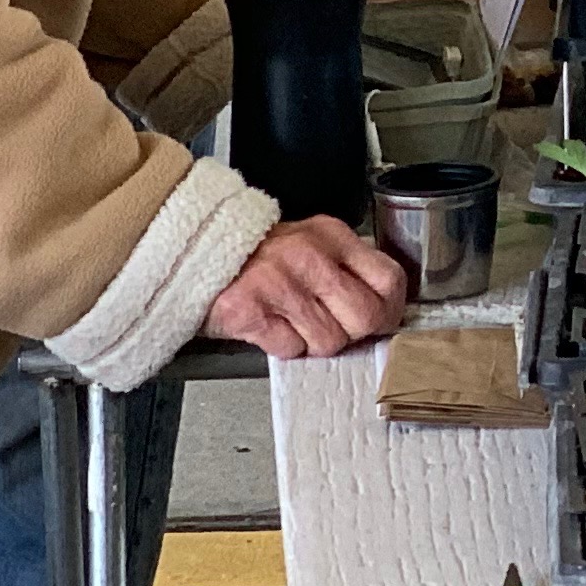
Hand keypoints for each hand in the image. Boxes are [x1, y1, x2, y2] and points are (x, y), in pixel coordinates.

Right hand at [203, 216, 407, 356]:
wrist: (194, 256)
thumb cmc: (257, 257)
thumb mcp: (311, 244)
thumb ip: (346, 267)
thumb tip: (384, 305)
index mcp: (331, 236)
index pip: (389, 278)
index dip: (391, 308)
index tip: (382, 320)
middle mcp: (308, 256)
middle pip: (365, 316)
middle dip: (354, 332)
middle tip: (334, 328)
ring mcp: (277, 283)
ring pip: (329, 341)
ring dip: (314, 342)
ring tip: (295, 323)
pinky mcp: (248, 311)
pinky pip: (291, 349)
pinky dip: (284, 347)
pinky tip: (272, 328)